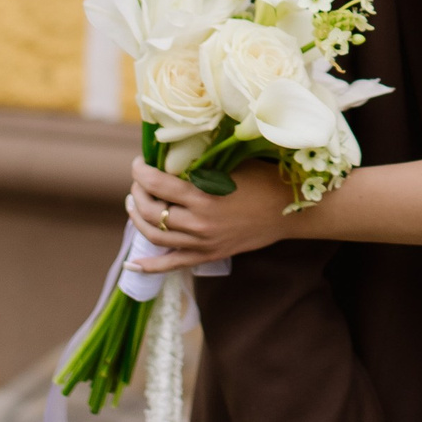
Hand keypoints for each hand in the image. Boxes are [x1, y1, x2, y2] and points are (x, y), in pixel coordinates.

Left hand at [125, 158, 292, 263]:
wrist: (289, 211)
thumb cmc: (263, 180)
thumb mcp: (231, 165)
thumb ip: (200, 164)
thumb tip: (171, 155)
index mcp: (203, 196)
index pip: (156, 184)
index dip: (140, 172)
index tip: (139, 163)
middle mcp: (198, 223)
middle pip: (149, 211)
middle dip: (137, 193)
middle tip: (139, 182)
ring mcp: (202, 243)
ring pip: (154, 235)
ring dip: (137, 218)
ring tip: (135, 204)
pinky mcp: (207, 255)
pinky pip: (171, 264)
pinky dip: (149, 265)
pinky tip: (132, 263)